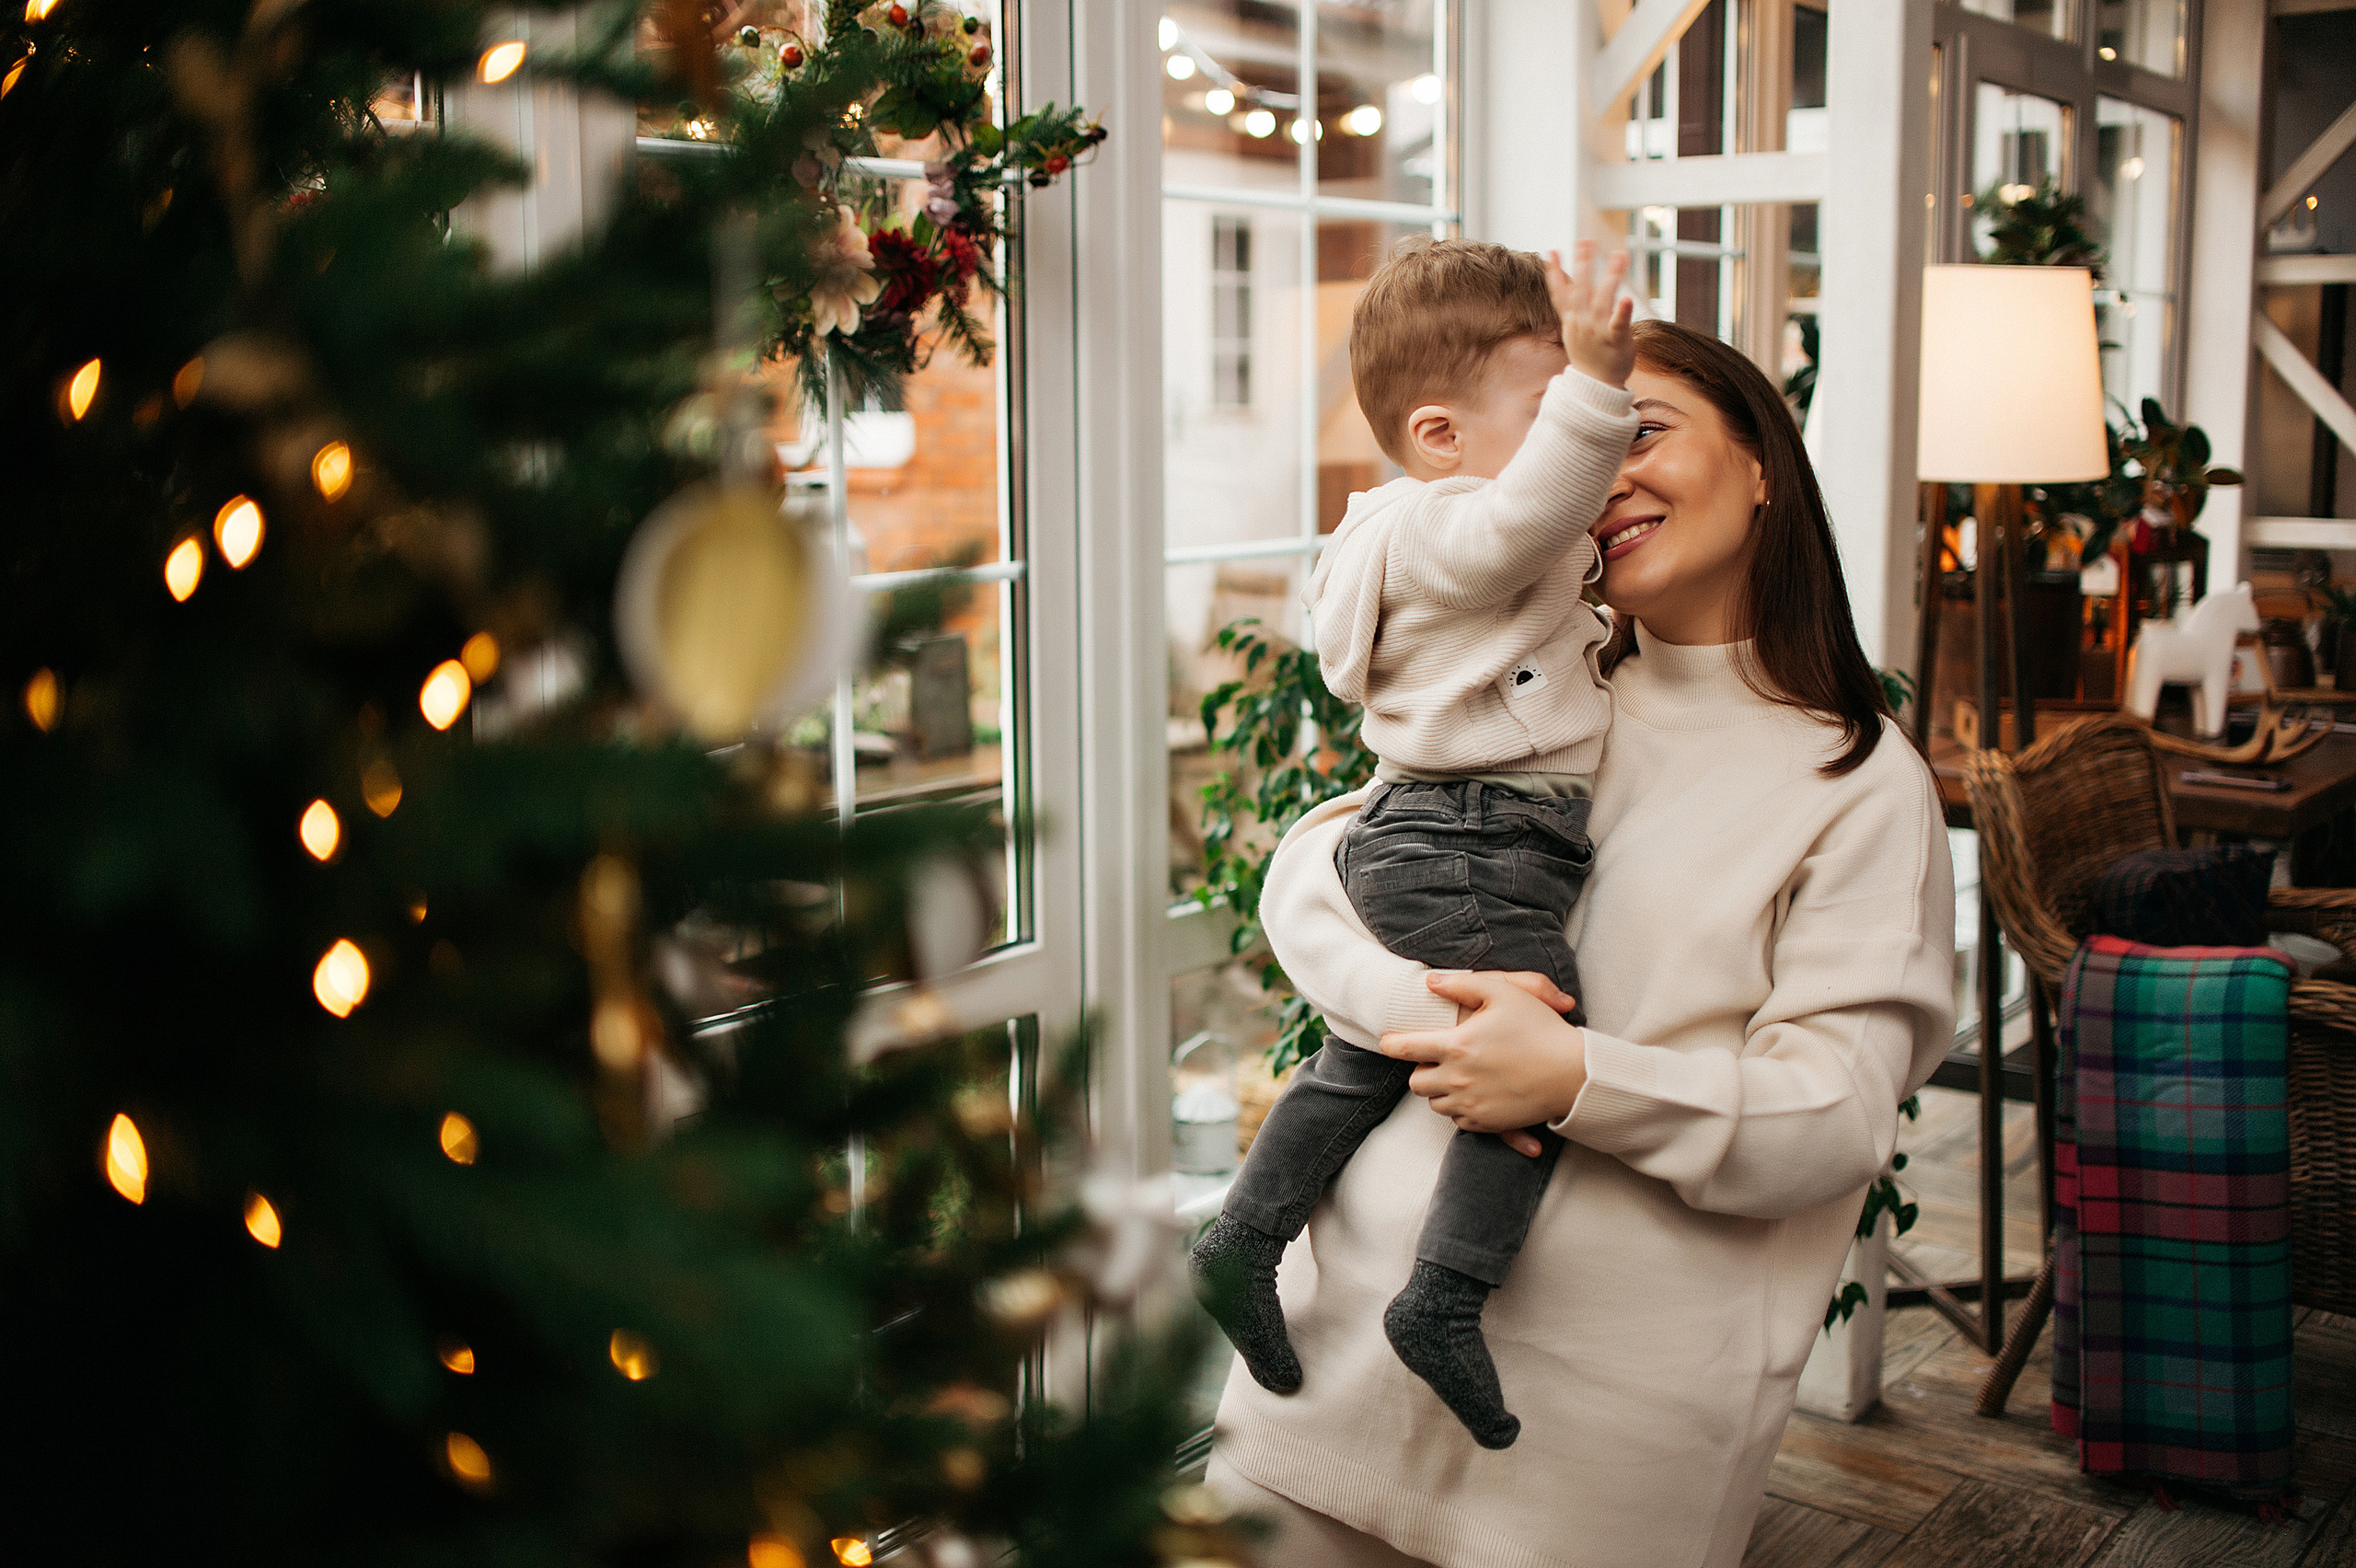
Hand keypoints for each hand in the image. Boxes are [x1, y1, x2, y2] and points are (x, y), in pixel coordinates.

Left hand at [1378, 971, 1587, 1157]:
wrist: (1573, 1073)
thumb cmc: (1539, 1027)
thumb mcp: (1504, 993)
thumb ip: (1462, 984)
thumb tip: (1429, 982)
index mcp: (1456, 1046)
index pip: (1405, 1048)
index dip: (1391, 1044)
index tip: (1388, 1042)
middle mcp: (1457, 1079)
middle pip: (1416, 1083)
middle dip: (1421, 1071)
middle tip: (1438, 1060)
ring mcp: (1471, 1104)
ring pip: (1435, 1104)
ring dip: (1441, 1091)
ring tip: (1460, 1076)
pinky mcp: (1486, 1123)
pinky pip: (1458, 1121)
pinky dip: (1461, 1108)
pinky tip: (1477, 1092)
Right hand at [1546, 242, 1634, 389]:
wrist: (1597, 386)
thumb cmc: (1589, 354)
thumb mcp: (1575, 329)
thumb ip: (1572, 306)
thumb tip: (1568, 285)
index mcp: (1572, 320)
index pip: (1560, 293)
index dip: (1555, 272)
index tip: (1552, 251)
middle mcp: (1582, 323)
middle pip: (1581, 289)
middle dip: (1583, 264)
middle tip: (1587, 241)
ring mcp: (1597, 331)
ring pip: (1603, 299)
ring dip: (1610, 276)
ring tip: (1619, 254)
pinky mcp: (1615, 340)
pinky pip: (1618, 324)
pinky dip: (1622, 312)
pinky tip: (1627, 299)